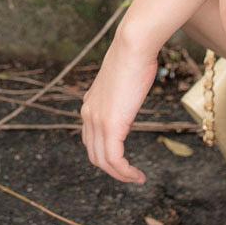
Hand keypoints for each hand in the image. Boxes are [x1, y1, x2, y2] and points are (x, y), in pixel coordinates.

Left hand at [80, 28, 158, 184]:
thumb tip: (135, 81)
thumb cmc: (135, 55)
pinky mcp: (111, 126)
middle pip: (94, 154)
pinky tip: (137, 175)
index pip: (91, 139)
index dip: (105, 153)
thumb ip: (123, 89)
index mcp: (90, 104)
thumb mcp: (125, 77)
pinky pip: (114, 159)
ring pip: (103, 161)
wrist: (133, 46)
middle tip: (131, 175)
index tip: (123, 160)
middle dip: (112, 169)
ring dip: (120, 174)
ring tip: (136, 179)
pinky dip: (125, 172)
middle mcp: (88, 115)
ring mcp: (97, 121)